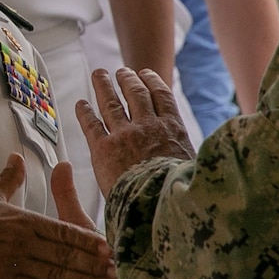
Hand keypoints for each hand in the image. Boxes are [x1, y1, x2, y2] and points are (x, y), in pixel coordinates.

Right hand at [0, 155, 113, 278]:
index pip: (64, 231)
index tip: (107, 244)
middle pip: (66, 255)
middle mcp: (26, 242)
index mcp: (26, 221)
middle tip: (116, 272)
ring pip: (57, 275)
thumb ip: (8, 179)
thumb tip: (16, 157)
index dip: (86, 239)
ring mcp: (16, 264)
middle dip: (92, 264)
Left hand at [77, 68, 195, 196]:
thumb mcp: (195, 166)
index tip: (146, 74)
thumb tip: (198, 158)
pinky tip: (80, 104)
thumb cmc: (180, 194)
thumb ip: (189, 155)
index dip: (152, 82)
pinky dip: (85, 112)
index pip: (162, 96)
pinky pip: (91, 125)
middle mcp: (148, 126)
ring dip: (104, 86)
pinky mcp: (104, 149)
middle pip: (136, 93)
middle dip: (128, 79)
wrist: (160, 206)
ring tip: (99, 75)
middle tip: (122, 71)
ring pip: (112, 103)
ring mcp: (125, 135)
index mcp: (173, 129)